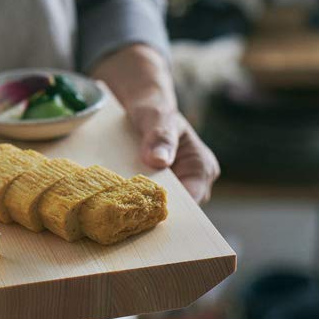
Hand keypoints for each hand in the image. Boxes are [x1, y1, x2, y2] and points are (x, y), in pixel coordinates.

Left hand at [91, 44, 219, 201]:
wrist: (142, 106)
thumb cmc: (153, 107)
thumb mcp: (156, 116)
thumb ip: (159, 135)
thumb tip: (159, 160)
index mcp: (202, 166)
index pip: (192, 199)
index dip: (168, 208)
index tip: (143, 211)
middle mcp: (194, 181)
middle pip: (176, 208)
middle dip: (152, 211)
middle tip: (123, 208)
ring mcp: (176, 187)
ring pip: (161, 208)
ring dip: (141, 207)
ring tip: (116, 203)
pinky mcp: (158, 188)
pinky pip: (149, 202)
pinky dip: (135, 201)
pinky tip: (116, 198)